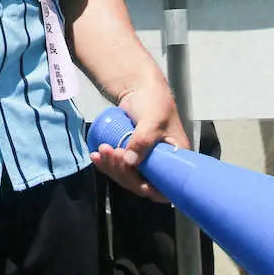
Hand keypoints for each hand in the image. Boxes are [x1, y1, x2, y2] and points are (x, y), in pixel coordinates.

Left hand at [91, 83, 189, 201]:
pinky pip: (119, 166)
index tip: (134, 178)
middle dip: (123, 171)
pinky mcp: (131, 153)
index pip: (165, 186)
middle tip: (111, 152)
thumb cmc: (153, 100)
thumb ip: (143, 140)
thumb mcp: (152, 119)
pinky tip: (96, 156)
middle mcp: (162, 163)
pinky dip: (107, 163)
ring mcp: (145, 159)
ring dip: (112, 166)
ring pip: (127, 175)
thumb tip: (130, 162)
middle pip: (141, 182)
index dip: (149, 188)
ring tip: (102, 150)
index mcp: (177, 158)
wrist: (139, 86)